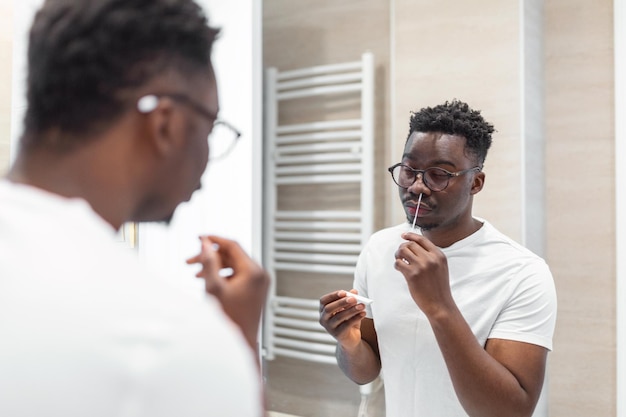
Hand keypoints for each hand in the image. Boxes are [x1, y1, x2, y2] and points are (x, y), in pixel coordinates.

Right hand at [186, 235, 269, 350]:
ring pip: (233, 265)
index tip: (198, 238)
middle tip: (190, 261)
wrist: (240, 342)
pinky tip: (208, 280)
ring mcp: (260, 282)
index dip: (213, 239)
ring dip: (214, 266)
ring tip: (195, 273)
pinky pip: (238, 275)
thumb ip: (209, 263)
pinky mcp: (256, 289)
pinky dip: (223, 275)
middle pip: (232, 255)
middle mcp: (260, 274)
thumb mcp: (214, 288)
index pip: (232, 245)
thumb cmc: (229, 320)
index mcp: (254, 271)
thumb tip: (205, 243)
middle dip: (210, 257)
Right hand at [319, 290, 366, 349]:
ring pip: (339, 317)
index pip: (323, 301)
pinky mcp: (338, 335)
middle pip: (329, 309)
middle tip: (354, 298)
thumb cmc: (348, 320)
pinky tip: (363, 313)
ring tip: (362, 305)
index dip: (332, 296)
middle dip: (341, 302)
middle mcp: (323, 319)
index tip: (344, 292)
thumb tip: (354, 291)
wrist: (351, 338)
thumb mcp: (349, 308)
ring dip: (351, 310)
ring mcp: (329, 328)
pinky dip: (356, 318)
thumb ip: (350, 300)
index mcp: (323, 310)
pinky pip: (346, 325)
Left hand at [394, 232, 453, 315]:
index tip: (403, 235)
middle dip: (402, 248)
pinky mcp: (412, 275)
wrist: (440, 305)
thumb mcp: (441, 267)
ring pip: (402, 251)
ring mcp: (421, 266)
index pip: (422, 240)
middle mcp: (431, 259)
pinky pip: (398, 263)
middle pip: (410, 244)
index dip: (410, 236)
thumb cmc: (438, 288)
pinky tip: (400, 270)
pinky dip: (397, 265)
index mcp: (439, 255)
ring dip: (398, 255)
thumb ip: (431, 256)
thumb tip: (413, 246)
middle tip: (400, 255)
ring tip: (400, 262)